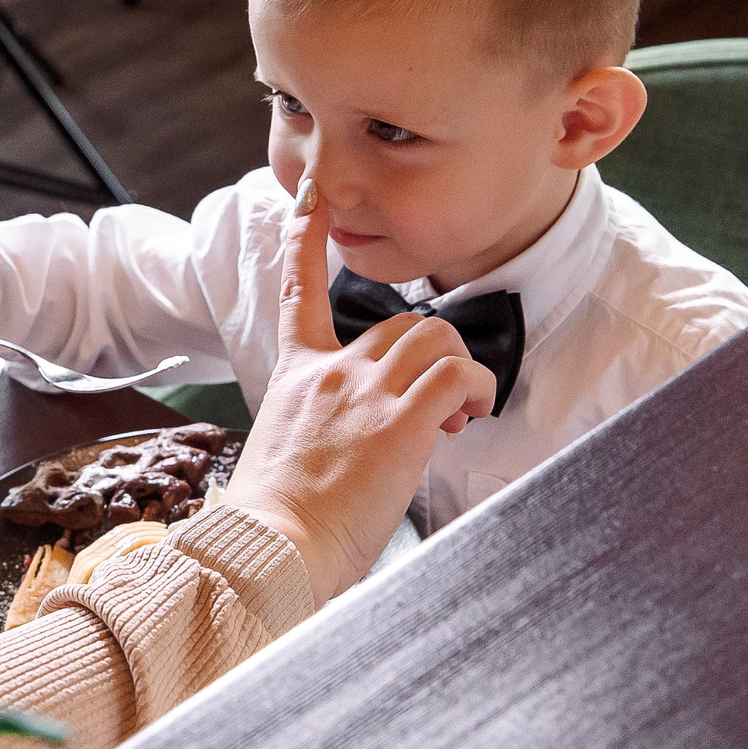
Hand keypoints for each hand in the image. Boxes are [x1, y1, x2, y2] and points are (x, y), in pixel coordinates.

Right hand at [226, 181, 496, 601]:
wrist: (270, 548)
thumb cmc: (275, 522)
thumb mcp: (283, 455)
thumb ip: (316, 430)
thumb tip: (347, 450)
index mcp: (294, 375)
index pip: (298, 289)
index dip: (304, 240)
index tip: (310, 200)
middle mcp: (330, 371)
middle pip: (401, 324)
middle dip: (432, 356)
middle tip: (439, 410)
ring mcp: (365, 391)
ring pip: (437, 338)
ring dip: (460, 370)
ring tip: (457, 416)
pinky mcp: (401, 422)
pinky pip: (461, 375)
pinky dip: (478, 390)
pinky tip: (470, 418)